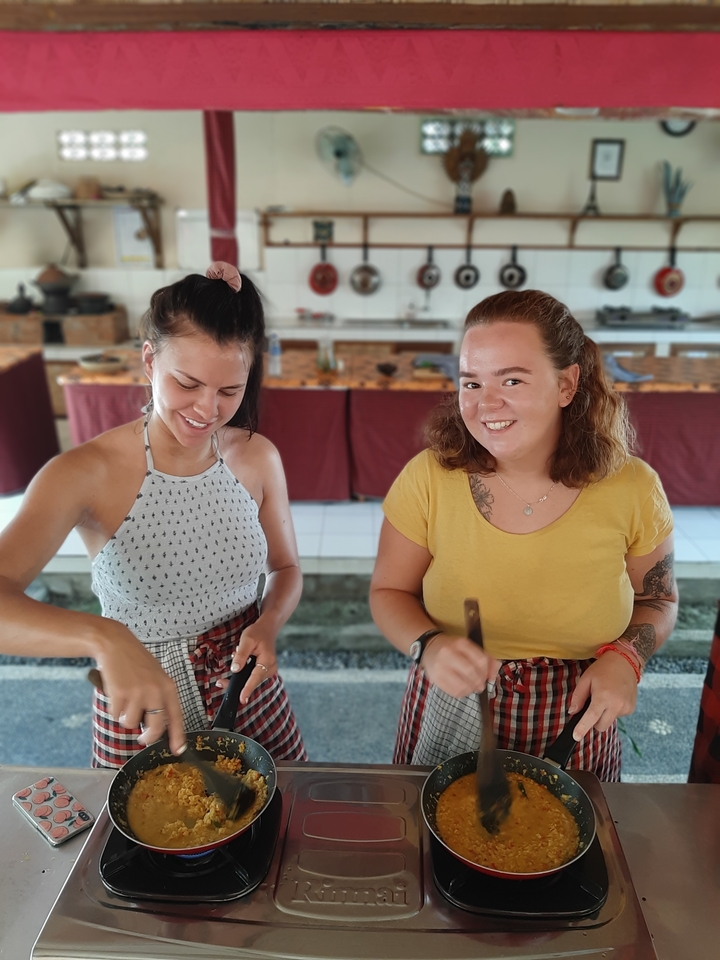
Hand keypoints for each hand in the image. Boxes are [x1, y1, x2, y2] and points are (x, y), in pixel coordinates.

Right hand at [93, 622, 185, 754]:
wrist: (115, 644)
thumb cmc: (135, 661)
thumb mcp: (155, 676)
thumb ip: (159, 697)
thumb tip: (157, 724)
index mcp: (168, 687)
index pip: (176, 717)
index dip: (178, 736)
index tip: (178, 751)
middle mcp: (156, 692)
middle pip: (154, 729)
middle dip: (147, 737)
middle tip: (142, 737)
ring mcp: (138, 694)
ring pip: (131, 723)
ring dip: (125, 716)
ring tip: (124, 698)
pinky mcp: (120, 695)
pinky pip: (116, 715)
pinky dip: (113, 709)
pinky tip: (115, 692)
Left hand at [228, 619, 277, 704]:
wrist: (267, 629)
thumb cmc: (258, 633)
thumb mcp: (246, 639)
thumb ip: (241, 655)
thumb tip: (234, 670)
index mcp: (267, 660)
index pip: (256, 677)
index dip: (248, 688)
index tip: (242, 699)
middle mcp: (270, 668)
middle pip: (252, 682)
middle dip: (236, 683)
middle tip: (220, 683)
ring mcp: (268, 671)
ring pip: (250, 681)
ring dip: (238, 678)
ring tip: (228, 669)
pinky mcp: (263, 671)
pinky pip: (251, 677)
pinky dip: (242, 674)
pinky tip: (237, 665)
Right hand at [420, 634, 499, 698]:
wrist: (430, 647)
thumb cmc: (454, 649)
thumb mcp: (469, 648)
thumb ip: (486, 659)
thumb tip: (493, 675)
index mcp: (460, 643)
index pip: (480, 660)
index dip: (486, 671)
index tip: (486, 676)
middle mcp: (449, 653)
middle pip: (471, 672)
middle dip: (479, 682)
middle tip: (480, 685)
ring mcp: (440, 666)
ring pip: (462, 685)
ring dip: (471, 689)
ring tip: (471, 687)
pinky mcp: (435, 678)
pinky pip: (453, 691)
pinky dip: (462, 693)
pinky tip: (462, 688)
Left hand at [568, 652, 638, 740]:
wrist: (625, 662)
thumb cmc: (603, 669)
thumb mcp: (586, 679)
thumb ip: (578, 697)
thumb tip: (572, 712)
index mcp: (603, 697)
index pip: (591, 718)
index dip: (582, 728)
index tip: (576, 737)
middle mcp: (616, 705)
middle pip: (601, 726)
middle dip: (594, 721)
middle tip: (593, 705)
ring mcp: (626, 708)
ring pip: (609, 721)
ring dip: (605, 714)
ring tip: (606, 696)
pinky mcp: (631, 709)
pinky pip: (617, 716)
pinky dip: (613, 710)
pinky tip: (614, 697)